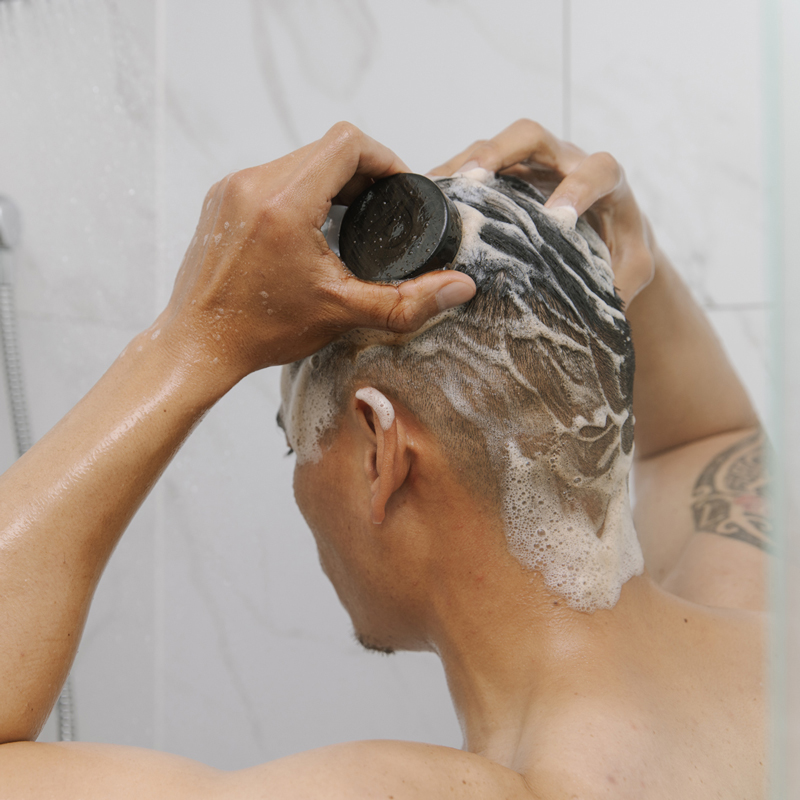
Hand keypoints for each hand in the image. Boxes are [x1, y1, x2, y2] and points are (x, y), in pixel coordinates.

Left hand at [158, 122, 475, 385]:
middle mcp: (253, 183)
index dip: (384, 158)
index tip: (400, 188)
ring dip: (330, 180)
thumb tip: (460, 287)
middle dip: (361, 172)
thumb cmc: (260, 331)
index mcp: (284, 203)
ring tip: (351, 217)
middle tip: (381, 208)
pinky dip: (300, 189)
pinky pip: (271, 175)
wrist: (199, 344)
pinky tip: (313, 225)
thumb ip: (407, 301)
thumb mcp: (343, 314)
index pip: (347, 143)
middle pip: (324, 148)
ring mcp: (232, 189)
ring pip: (297, 159)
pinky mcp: (221, 199)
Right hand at [429, 119, 653, 305]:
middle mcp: (564, 161)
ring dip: (463, 164)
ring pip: (493, 146)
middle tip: (473, 179)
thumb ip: (620, 283)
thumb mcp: (631, 268)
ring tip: (434, 191)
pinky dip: (450, 178)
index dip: (579, 187)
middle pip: (531, 136)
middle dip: (499, 152)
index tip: (559, 219)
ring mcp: (530, 165)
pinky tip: (427, 199)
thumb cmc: (620, 249)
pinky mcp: (504, 175)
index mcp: (605, 180)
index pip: (596, 169)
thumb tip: (597, 315)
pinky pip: (473, 165)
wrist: (610, 234)